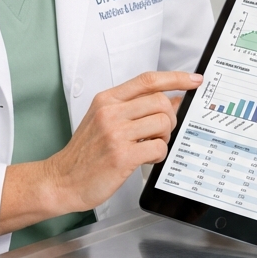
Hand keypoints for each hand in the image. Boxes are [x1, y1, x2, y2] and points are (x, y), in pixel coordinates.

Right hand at [0, 71, 201, 233]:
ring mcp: (115, 133)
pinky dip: (159, 155)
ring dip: (164, 137)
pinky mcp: (121, 155)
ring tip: (150, 146)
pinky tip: (147, 159)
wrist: (62, 180)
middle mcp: (110, 112)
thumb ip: (134, 107)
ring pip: (163, 123)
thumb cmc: (84, 153)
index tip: (194, 80)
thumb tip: (171, 99)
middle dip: (170, 118)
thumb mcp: (103, 120)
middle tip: (161, 132)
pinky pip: (159, 148)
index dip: (176, 78)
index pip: (148, 80)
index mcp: (106, 99)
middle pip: (161, 101)